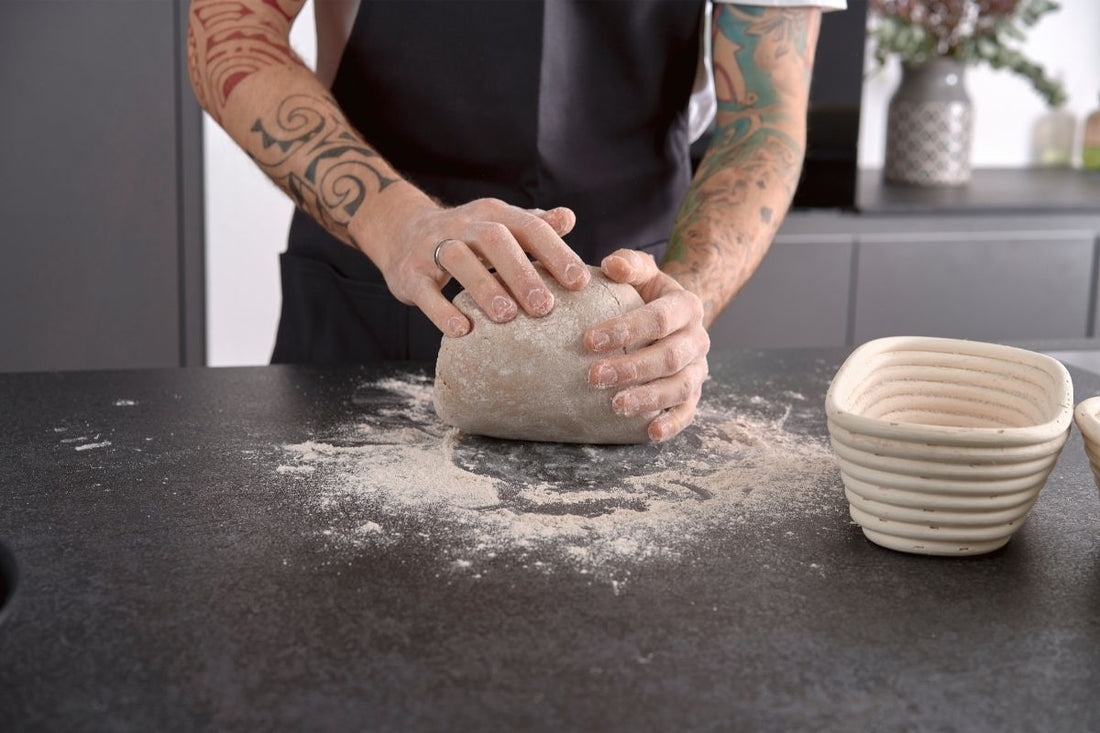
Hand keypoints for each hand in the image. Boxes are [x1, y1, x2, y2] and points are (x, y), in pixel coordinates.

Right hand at [358, 193, 589, 336]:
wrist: (401, 232)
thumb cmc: (466, 237)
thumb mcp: (499, 225)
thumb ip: (533, 225)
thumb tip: (568, 217)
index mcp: (493, 214)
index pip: (529, 227)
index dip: (555, 253)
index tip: (579, 282)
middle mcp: (462, 225)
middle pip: (494, 240)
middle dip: (521, 273)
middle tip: (544, 307)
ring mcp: (432, 247)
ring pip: (458, 260)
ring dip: (484, 288)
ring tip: (507, 317)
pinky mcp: (409, 273)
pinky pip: (425, 289)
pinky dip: (442, 310)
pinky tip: (462, 331)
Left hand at [584, 249, 709, 441]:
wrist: (674, 317)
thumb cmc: (646, 294)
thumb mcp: (643, 272)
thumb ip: (629, 265)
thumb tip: (612, 265)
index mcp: (687, 306)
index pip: (659, 319)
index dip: (625, 330)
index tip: (589, 340)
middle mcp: (698, 339)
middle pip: (669, 356)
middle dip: (631, 368)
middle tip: (593, 376)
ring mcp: (698, 369)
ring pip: (680, 387)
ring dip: (648, 398)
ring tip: (615, 406)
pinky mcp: (693, 394)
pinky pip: (688, 412)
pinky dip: (672, 424)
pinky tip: (650, 433)